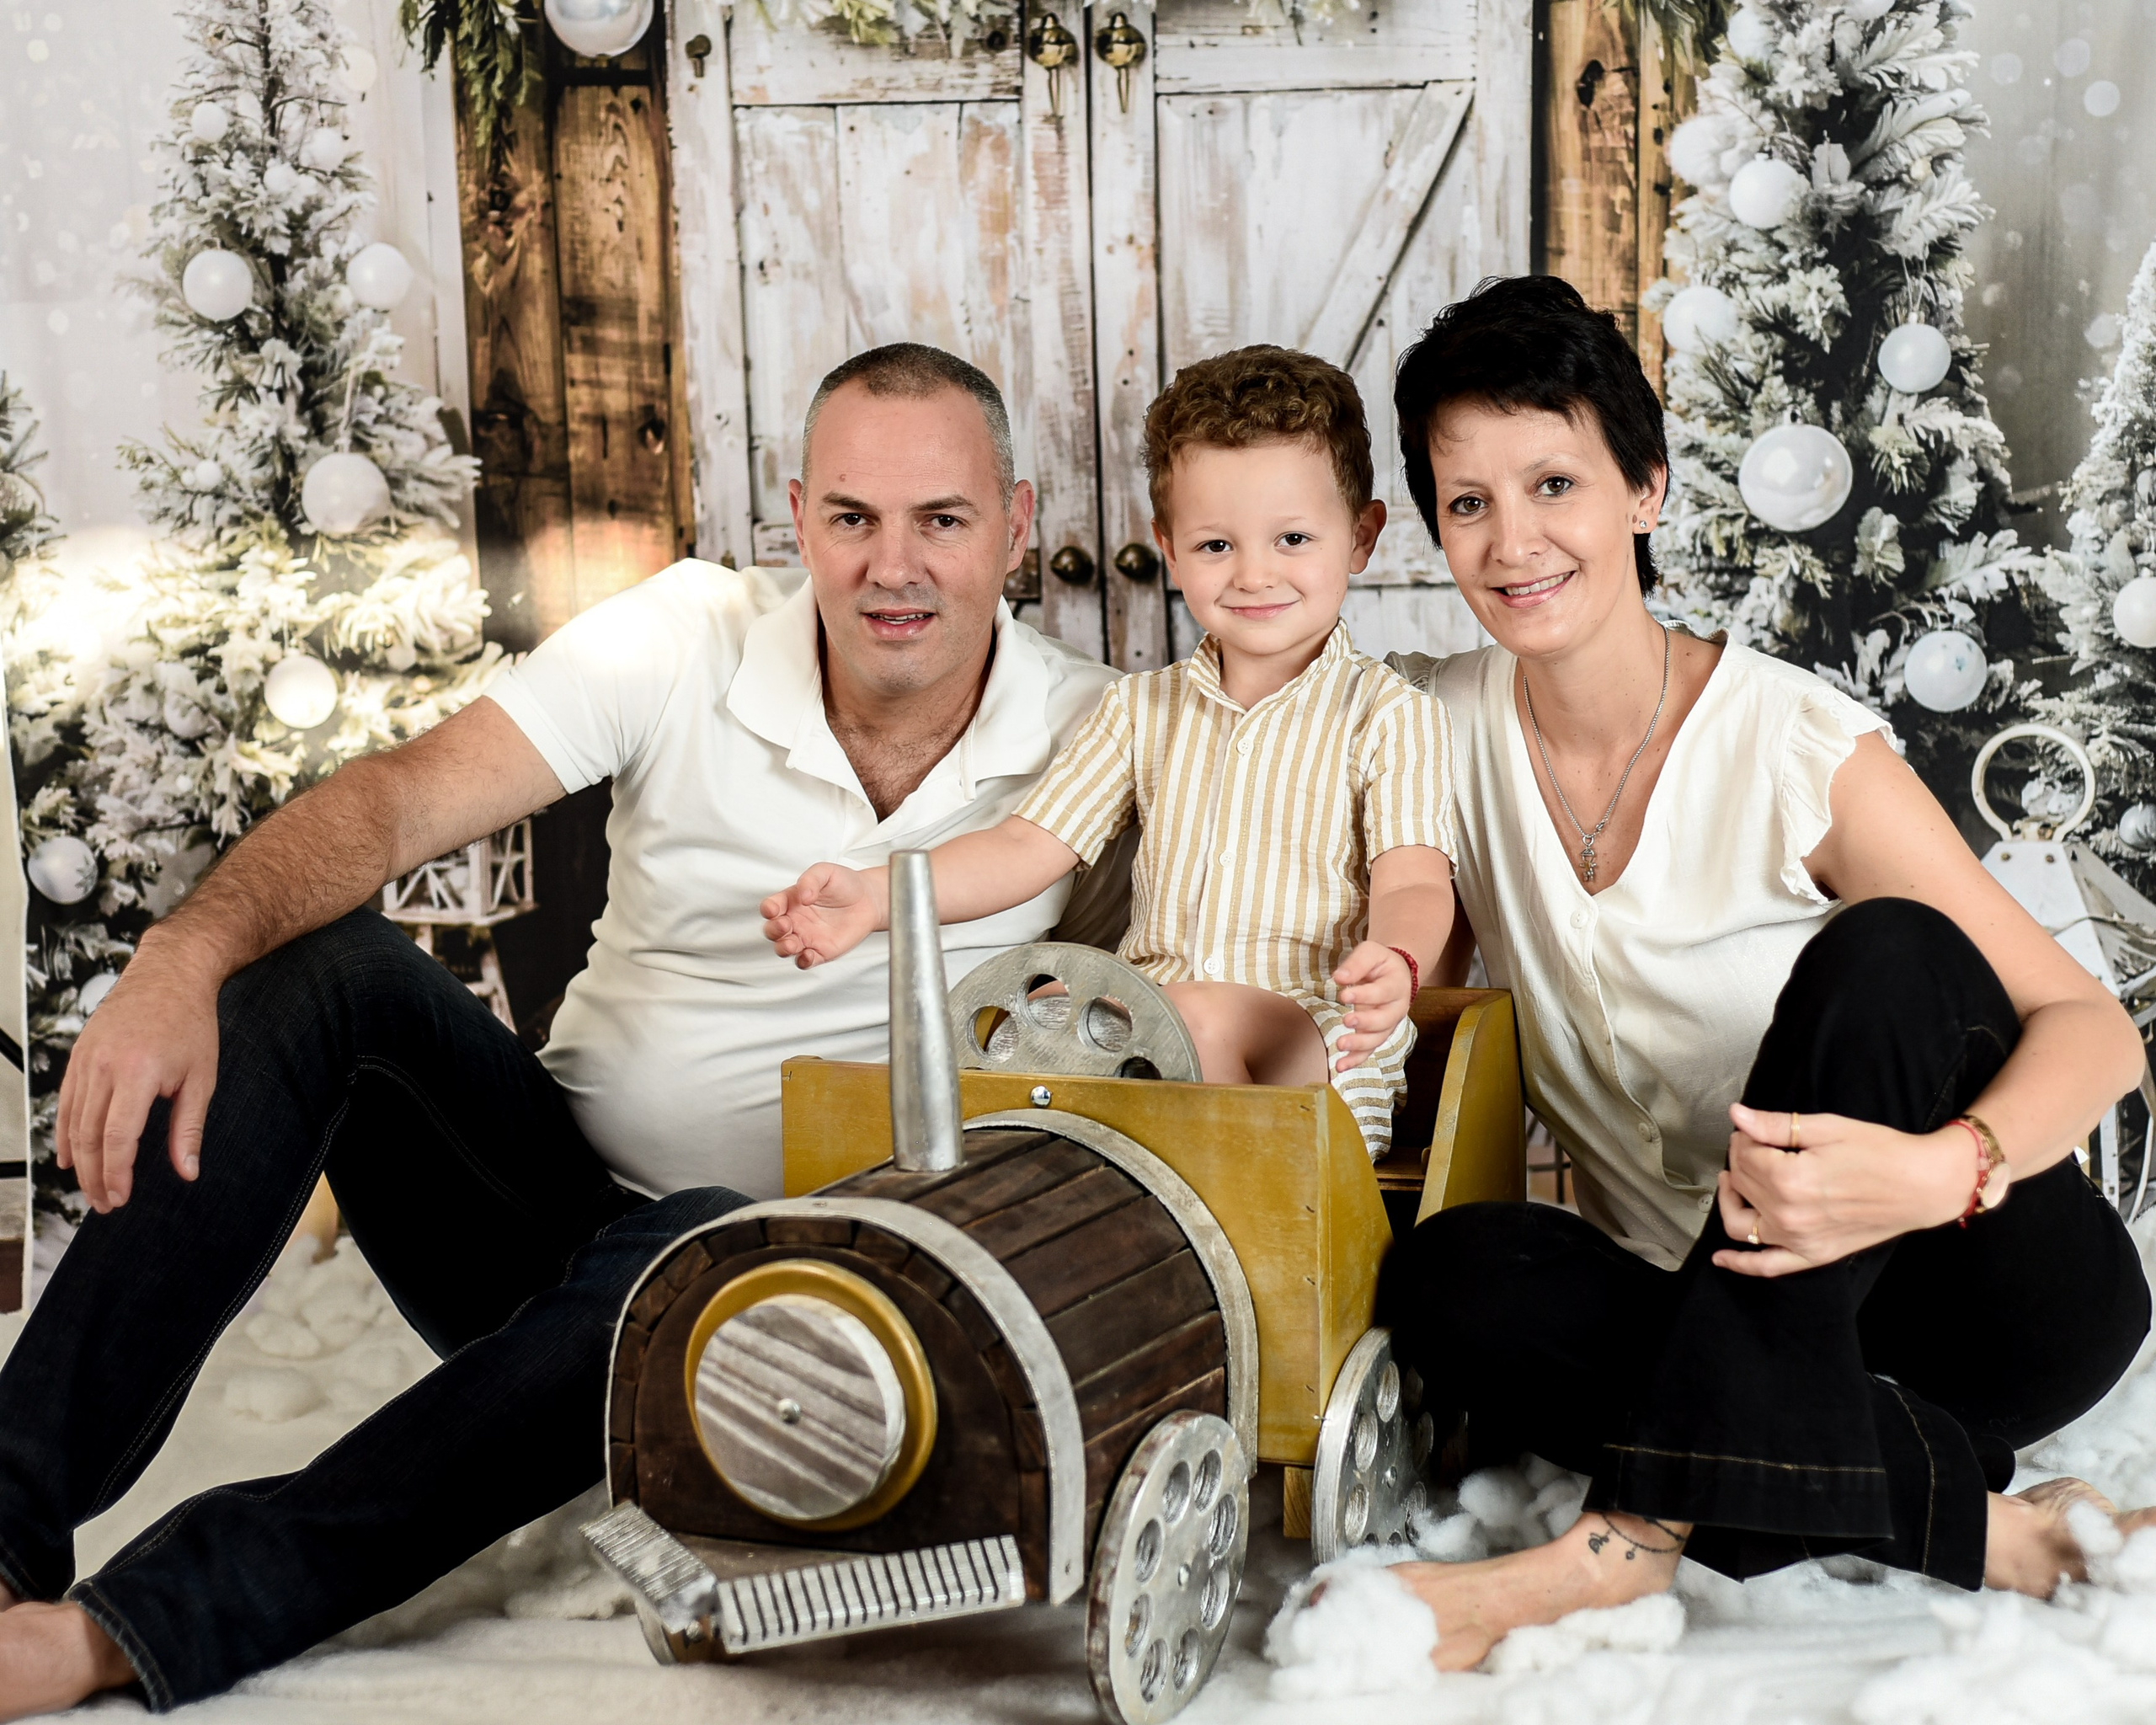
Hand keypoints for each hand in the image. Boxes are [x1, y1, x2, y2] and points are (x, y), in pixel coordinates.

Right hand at [55, 933, 220, 1212]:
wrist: (170, 974)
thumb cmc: (191, 1023)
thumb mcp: (201, 1078)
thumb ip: (189, 1128)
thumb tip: (187, 1171)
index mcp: (138, 1073)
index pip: (118, 1138)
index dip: (116, 1174)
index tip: (120, 1198)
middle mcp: (104, 1067)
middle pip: (89, 1136)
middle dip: (95, 1176)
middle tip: (104, 1204)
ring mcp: (86, 1060)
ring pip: (73, 1122)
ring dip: (79, 1161)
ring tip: (91, 1188)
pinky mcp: (78, 1056)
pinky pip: (66, 1102)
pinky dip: (66, 1133)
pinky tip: (71, 1156)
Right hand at [760, 864, 884, 968]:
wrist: (868, 899)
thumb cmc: (844, 884)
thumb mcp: (826, 872)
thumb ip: (811, 880)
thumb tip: (803, 896)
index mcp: (791, 901)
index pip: (771, 907)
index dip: (768, 909)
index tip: (773, 909)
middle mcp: (795, 920)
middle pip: (772, 931)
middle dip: (773, 930)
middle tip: (785, 924)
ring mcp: (806, 937)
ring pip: (784, 948)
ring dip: (783, 948)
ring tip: (792, 944)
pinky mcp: (820, 951)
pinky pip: (805, 961)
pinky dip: (803, 961)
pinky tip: (808, 955)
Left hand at [1330, 941, 1410, 1072]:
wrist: (1395, 974)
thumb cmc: (1381, 963)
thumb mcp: (1371, 952)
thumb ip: (1357, 963)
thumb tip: (1339, 977)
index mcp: (1397, 985)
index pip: (1382, 992)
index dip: (1364, 995)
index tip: (1344, 995)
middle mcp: (1396, 1008)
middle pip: (1384, 1020)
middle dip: (1365, 1022)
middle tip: (1346, 1020)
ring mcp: (1388, 1024)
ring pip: (1378, 1038)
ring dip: (1359, 1045)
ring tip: (1340, 1045)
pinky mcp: (1377, 1035)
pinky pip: (1369, 1050)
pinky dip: (1355, 1060)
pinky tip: (1341, 1066)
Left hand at [1711, 1102, 1974, 1277]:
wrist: (1923, 1186)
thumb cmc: (1881, 1152)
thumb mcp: (1827, 1128)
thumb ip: (1776, 1125)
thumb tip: (1737, 1115)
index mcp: (1791, 1179)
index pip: (1744, 1156)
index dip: (1744, 1138)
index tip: (1754, 1130)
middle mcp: (1790, 1215)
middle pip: (1742, 1184)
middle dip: (1740, 1160)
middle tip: (1754, 1145)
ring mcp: (1801, 1240)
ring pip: (1741, 1224)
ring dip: (1731, 1201)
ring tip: (1735, 1182)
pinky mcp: (1814, 1255)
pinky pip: (1768, 1266)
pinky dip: (1741, 1264)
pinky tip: (1720, 1259)